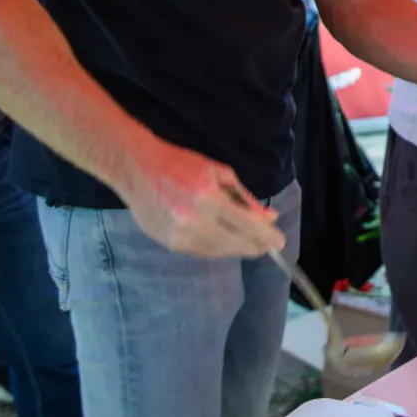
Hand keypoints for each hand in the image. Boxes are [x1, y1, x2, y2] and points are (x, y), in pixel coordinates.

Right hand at [118, 140, 284, 258]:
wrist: (136, 168)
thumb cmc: (181, 164)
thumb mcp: (219, 173)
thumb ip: (244, 197)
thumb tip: (268, 217)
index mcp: (209, 199)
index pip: (247, 225)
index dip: (266, 236)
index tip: (279, 242)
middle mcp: (193, 221)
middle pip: (233, 244)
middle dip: (254, 246)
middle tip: (268, 246)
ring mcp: (178, 236)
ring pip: (217, 251)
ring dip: (236, 249)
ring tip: (250, 243)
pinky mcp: (167, 243)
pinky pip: (200, 251)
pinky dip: (216, 248)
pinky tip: (225, 241)